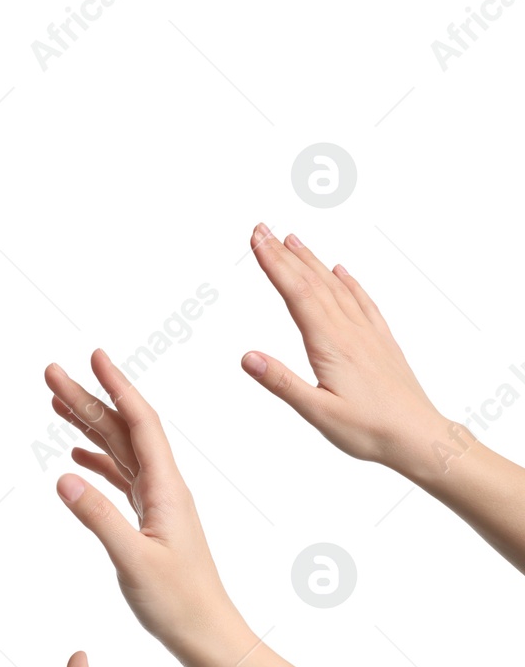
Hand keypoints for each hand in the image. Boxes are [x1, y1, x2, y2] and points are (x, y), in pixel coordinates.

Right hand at [45, 350, 243, 656]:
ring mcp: (157, 504)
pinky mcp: (149, 521)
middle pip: (122, 430)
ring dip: (88, 425)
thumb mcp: (133, 560)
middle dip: (88, 398)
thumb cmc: (178, 603)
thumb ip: (98, 517)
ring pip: (118, 451)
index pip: (140, 424)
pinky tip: (76, 455)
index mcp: (166, 489)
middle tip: (52, 373)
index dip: (117, 387)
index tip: (94, 357)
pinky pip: (119, 478)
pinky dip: (96, 460)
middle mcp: (164, 488)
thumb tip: (63, 474)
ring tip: (56, 403)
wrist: (208, 635)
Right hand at [243, 224, 448, 472]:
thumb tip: (247, 357)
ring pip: (335, 287)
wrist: (420, 437)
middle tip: (262, 228)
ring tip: (292, 240)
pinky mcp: (380, 342)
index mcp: (331, 344)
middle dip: (284, 254)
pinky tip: (340, 271)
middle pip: (312, 282)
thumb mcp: (318, 413)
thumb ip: (282, 382)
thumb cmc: (370, 430)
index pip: (297, 293)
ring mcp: (367, 334)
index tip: (256, 239)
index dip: (274, 264)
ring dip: (311, 261)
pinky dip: (347, 282)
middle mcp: (349, 331)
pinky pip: (362, 302)